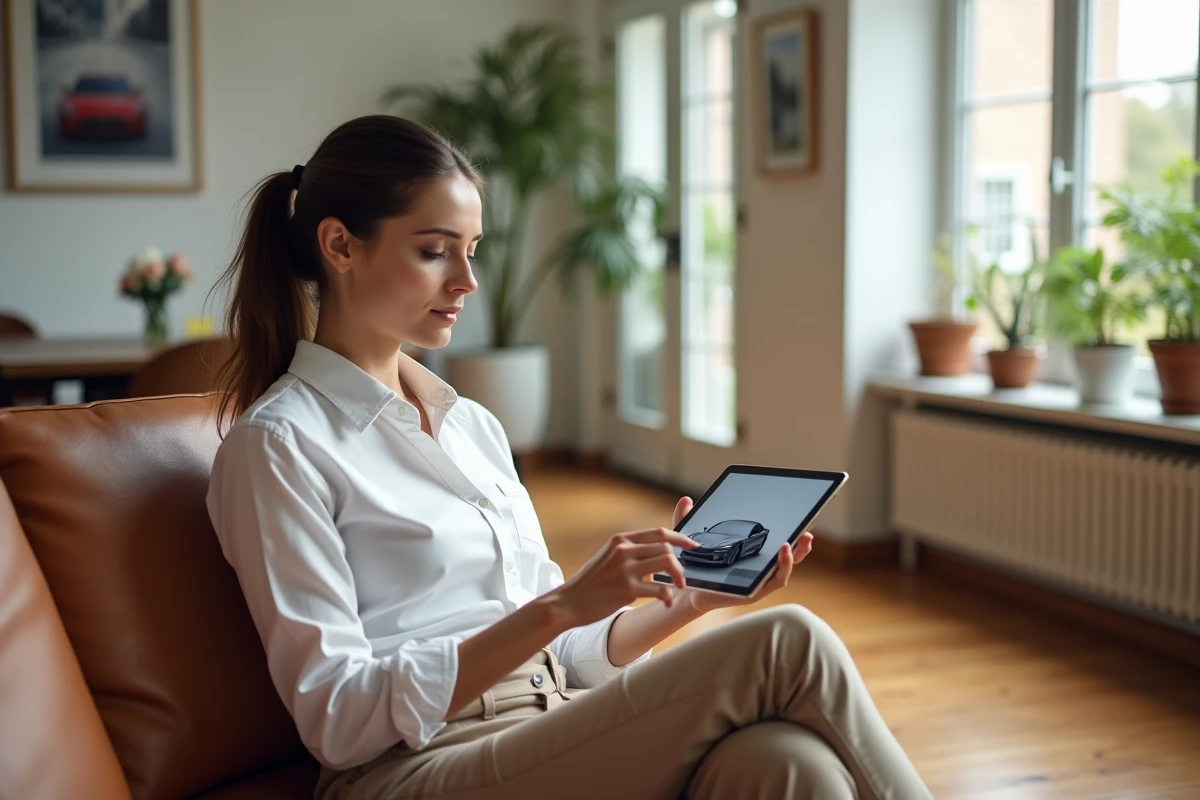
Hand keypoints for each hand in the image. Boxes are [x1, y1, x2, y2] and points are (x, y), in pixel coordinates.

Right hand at [550, 526, 699, 627]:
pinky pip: (660, 589)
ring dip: (678, 576)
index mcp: (620, 539)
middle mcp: (624, 550)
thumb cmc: (591, 582)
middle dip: (680, 562)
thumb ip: (630, 551)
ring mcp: (625, 569)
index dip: (681, 537)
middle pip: (666, 547)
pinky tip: (666, 602)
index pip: (659, 532)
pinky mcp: (627, 590)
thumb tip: (657, 552)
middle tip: (681, 576)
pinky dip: (668, 596)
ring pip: (667, 563)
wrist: (570, 601)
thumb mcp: (608, 556)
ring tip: (677, 587)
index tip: (693, 545)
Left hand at [670, 496, 813, 613]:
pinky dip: (783, 567)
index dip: (788, 528)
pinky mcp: (756, 591)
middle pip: (788, 553)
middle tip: (809, 527)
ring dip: (796, 553)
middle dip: (802, 540)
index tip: (799, 514)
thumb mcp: (689, 539)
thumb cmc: (692, 566)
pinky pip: (776, 580)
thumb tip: (686, 499)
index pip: (773, 539)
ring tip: (801, 538)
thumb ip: (687, 519)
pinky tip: (782, 553)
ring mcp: (759, 579)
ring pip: (786, 567)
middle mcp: (758, 566)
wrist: (685, 592)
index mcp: (749, 553)